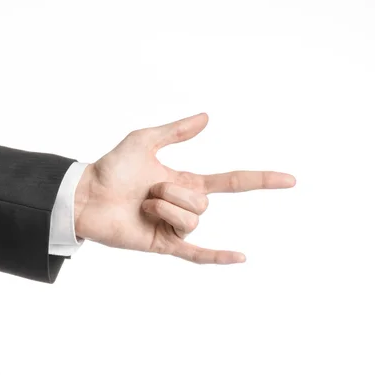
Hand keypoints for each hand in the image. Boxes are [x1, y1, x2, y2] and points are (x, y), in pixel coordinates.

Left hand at [73, 113, 295, 263]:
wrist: (86, 195)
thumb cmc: (111, 168)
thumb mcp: (144, 141)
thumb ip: (175, 131)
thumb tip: (206, 117)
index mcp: (184, 181)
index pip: (232, 183)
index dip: (260, 180)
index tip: (289, 180)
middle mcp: (184, 205)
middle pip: (203, 202)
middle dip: (175, 192)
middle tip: (146, 189)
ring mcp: (174, 227)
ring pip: (192, 220)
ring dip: (166, 209)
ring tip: (143, 206)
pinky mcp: (162, 245)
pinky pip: (195, 253)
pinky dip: (217, 257)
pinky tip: (241, 257)